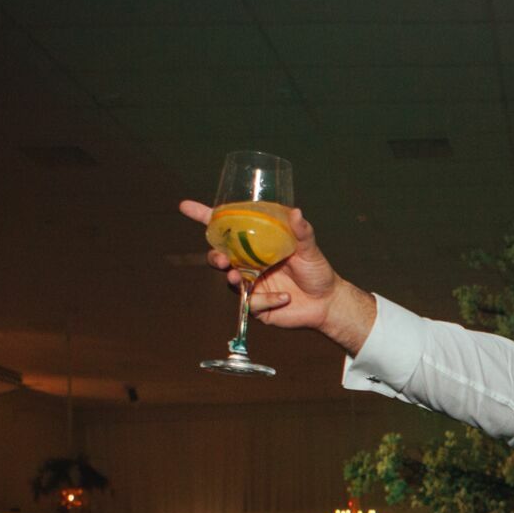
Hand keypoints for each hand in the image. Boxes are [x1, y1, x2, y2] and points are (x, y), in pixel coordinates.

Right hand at [178, 199, 373, 351]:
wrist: (328, 303)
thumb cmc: (317, 272)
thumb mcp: (310, 249)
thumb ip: (302, 232)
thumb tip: (296, 212)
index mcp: (257, 245)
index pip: (227, 229)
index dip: (204, 217)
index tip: (185, 206)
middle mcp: (250, 264)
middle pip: (220, 257)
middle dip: (215, 257)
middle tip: (221, 260)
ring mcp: (252, 285)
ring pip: (230, 281)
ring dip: (232, 279)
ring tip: (239, 278)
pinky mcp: (257, 306)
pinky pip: (252, 304)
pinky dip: (267, 300)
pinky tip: (285, 298)